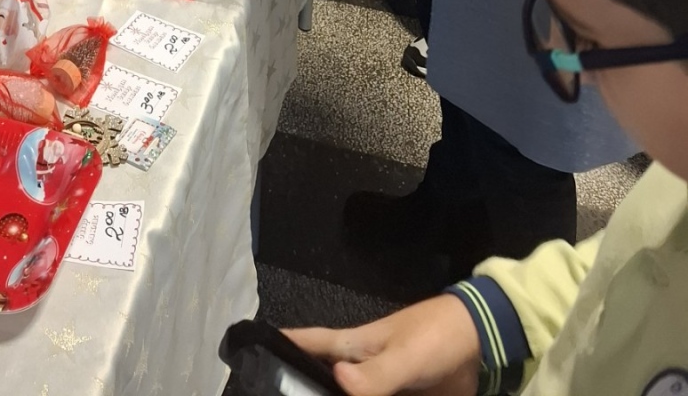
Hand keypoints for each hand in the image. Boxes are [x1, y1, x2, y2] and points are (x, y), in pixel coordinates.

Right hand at [286, 295, 481, 395]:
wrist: (479, 347)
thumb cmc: (432, 339)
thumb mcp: (404, 356)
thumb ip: (375, 375)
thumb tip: (336, 381)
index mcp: (351, 349)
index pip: (306, 344)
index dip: (278, 345)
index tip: (250, 355)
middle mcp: (357, 370)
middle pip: (319, 381)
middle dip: (300, 389)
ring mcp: (378, 389)